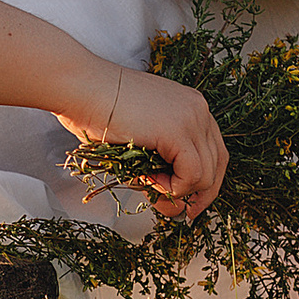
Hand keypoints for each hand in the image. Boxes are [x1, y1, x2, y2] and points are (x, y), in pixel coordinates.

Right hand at [54, 63, 228, 223]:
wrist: (81, 87)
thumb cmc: (98, 110)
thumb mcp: (141, 140)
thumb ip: (161, 166)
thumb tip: (177, 206)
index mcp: (191, 106)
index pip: (214, 152)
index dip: (204, 183)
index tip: (188, 203)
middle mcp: (198, 109)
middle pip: (217, 165)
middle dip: (197, 195)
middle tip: (176, 210)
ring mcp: (192, 118)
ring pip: (205, 174)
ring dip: (177, 189)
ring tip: (147, 182)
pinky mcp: (178, 131)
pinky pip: (192, 175)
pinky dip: (173, 187)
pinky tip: (148, 178)